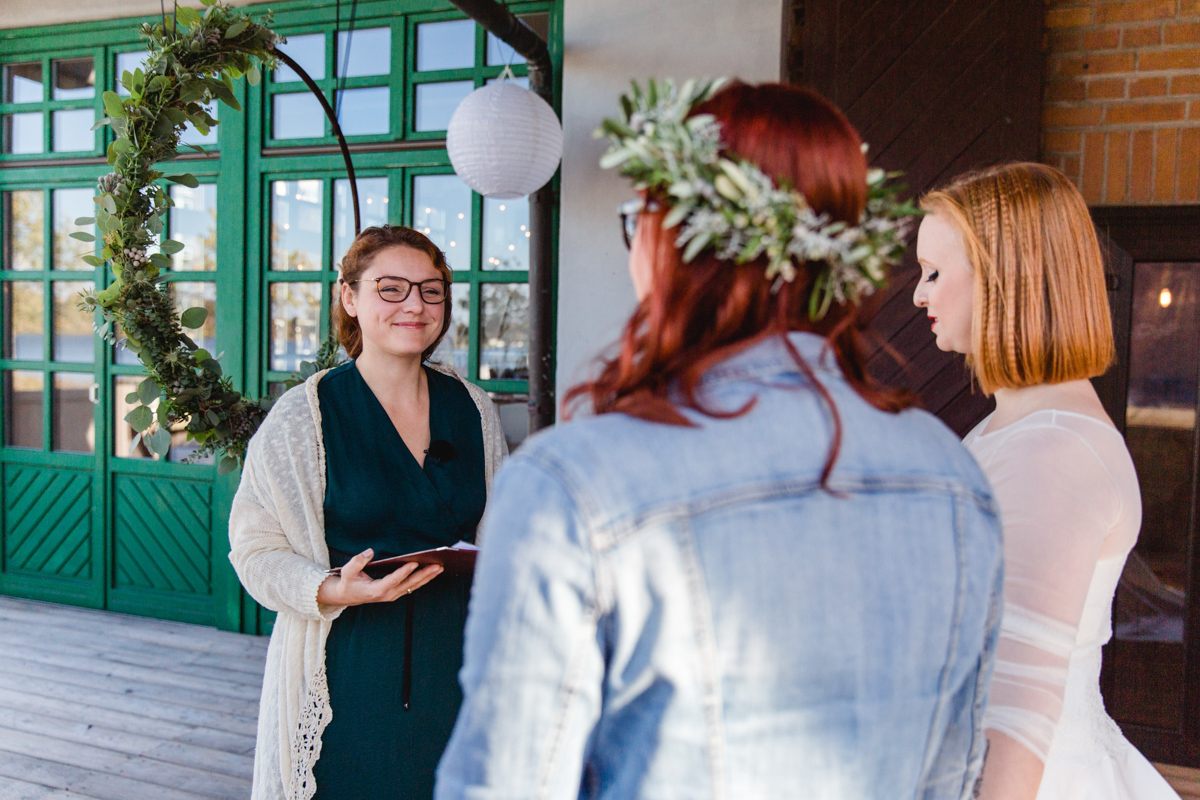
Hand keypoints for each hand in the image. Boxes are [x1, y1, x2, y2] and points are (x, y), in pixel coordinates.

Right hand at [317, 548, 443, 606]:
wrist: (348, 596)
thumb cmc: (348, 582)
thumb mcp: (347, 571)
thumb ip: (358, 561)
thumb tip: (370, 551)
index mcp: (376, 590)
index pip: (392, 580)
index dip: (403, 572)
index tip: (414, 563)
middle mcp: (388, 594)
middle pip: (409, 584)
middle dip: (424, 574)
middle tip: (438, 565)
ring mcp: (393, 595)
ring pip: (414, 586)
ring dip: (428, 577)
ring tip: (440, 567)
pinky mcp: (397, 593)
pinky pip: (413, 586)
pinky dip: (423, 579)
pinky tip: (432, 571)